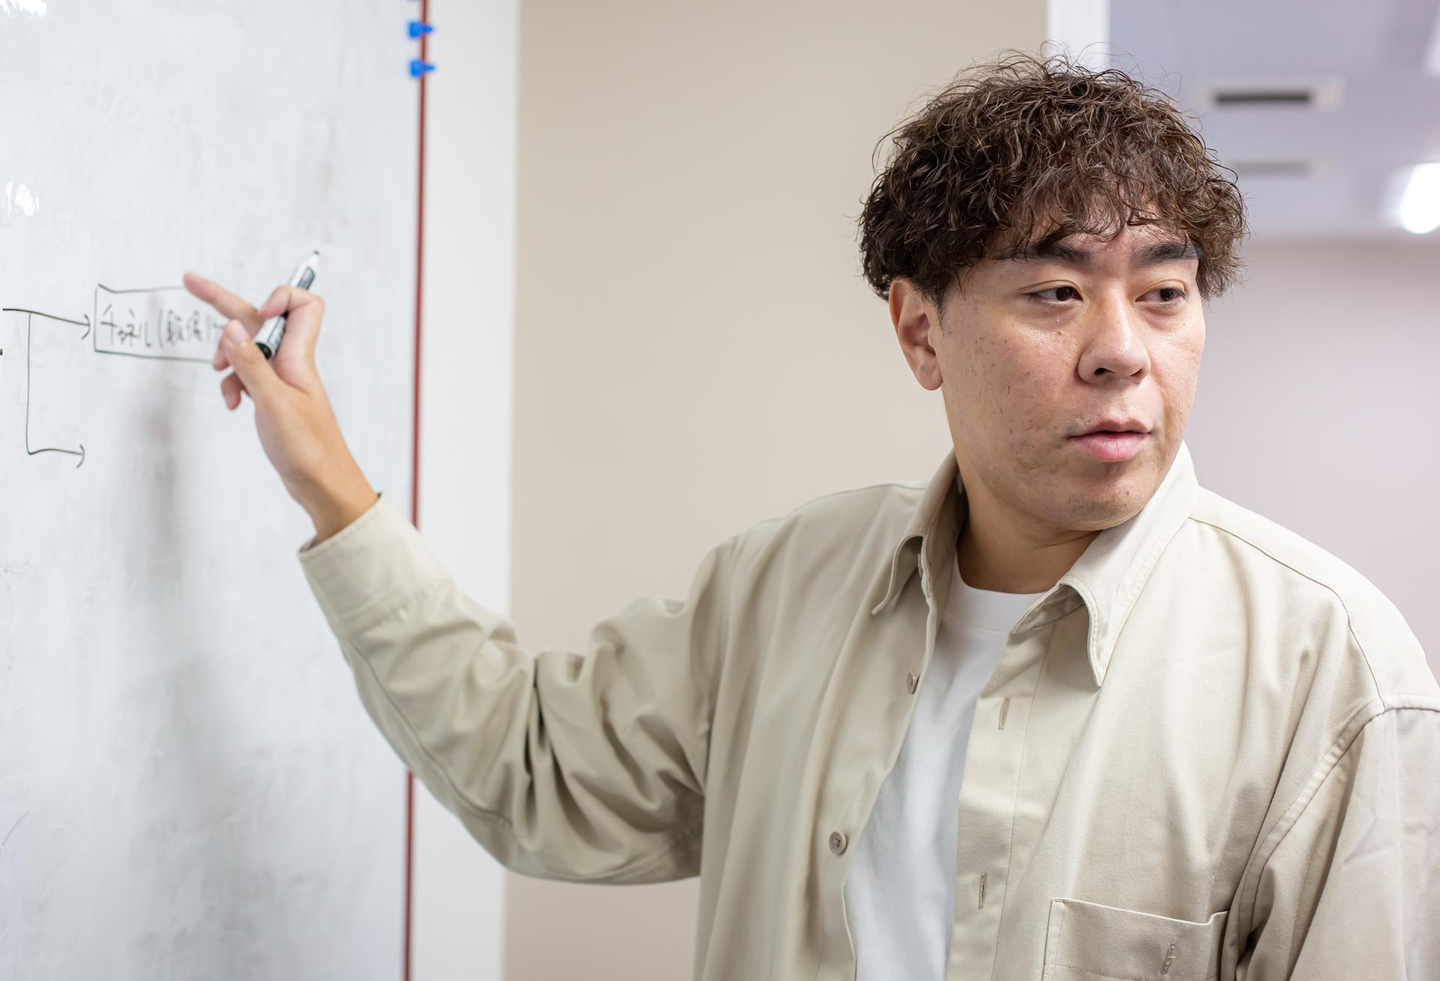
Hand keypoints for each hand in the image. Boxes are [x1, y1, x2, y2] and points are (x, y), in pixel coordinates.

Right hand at [182, 271, 378, 542]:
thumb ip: (252, 363)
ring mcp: (280, 379)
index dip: (279, 299)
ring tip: (220, 374)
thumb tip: (233, 326)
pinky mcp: (271, 397)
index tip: (258, 315)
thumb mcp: (274, 403)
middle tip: (189, 280)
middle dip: (224, 302)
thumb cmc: (308, 448)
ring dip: (227, 359)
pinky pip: (244, 377)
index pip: (304, 305)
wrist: (321, 484)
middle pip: (258, 320)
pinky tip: (234, 404)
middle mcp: (291, 362)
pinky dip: (232, 385)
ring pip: (245, 350)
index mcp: (300, 356)